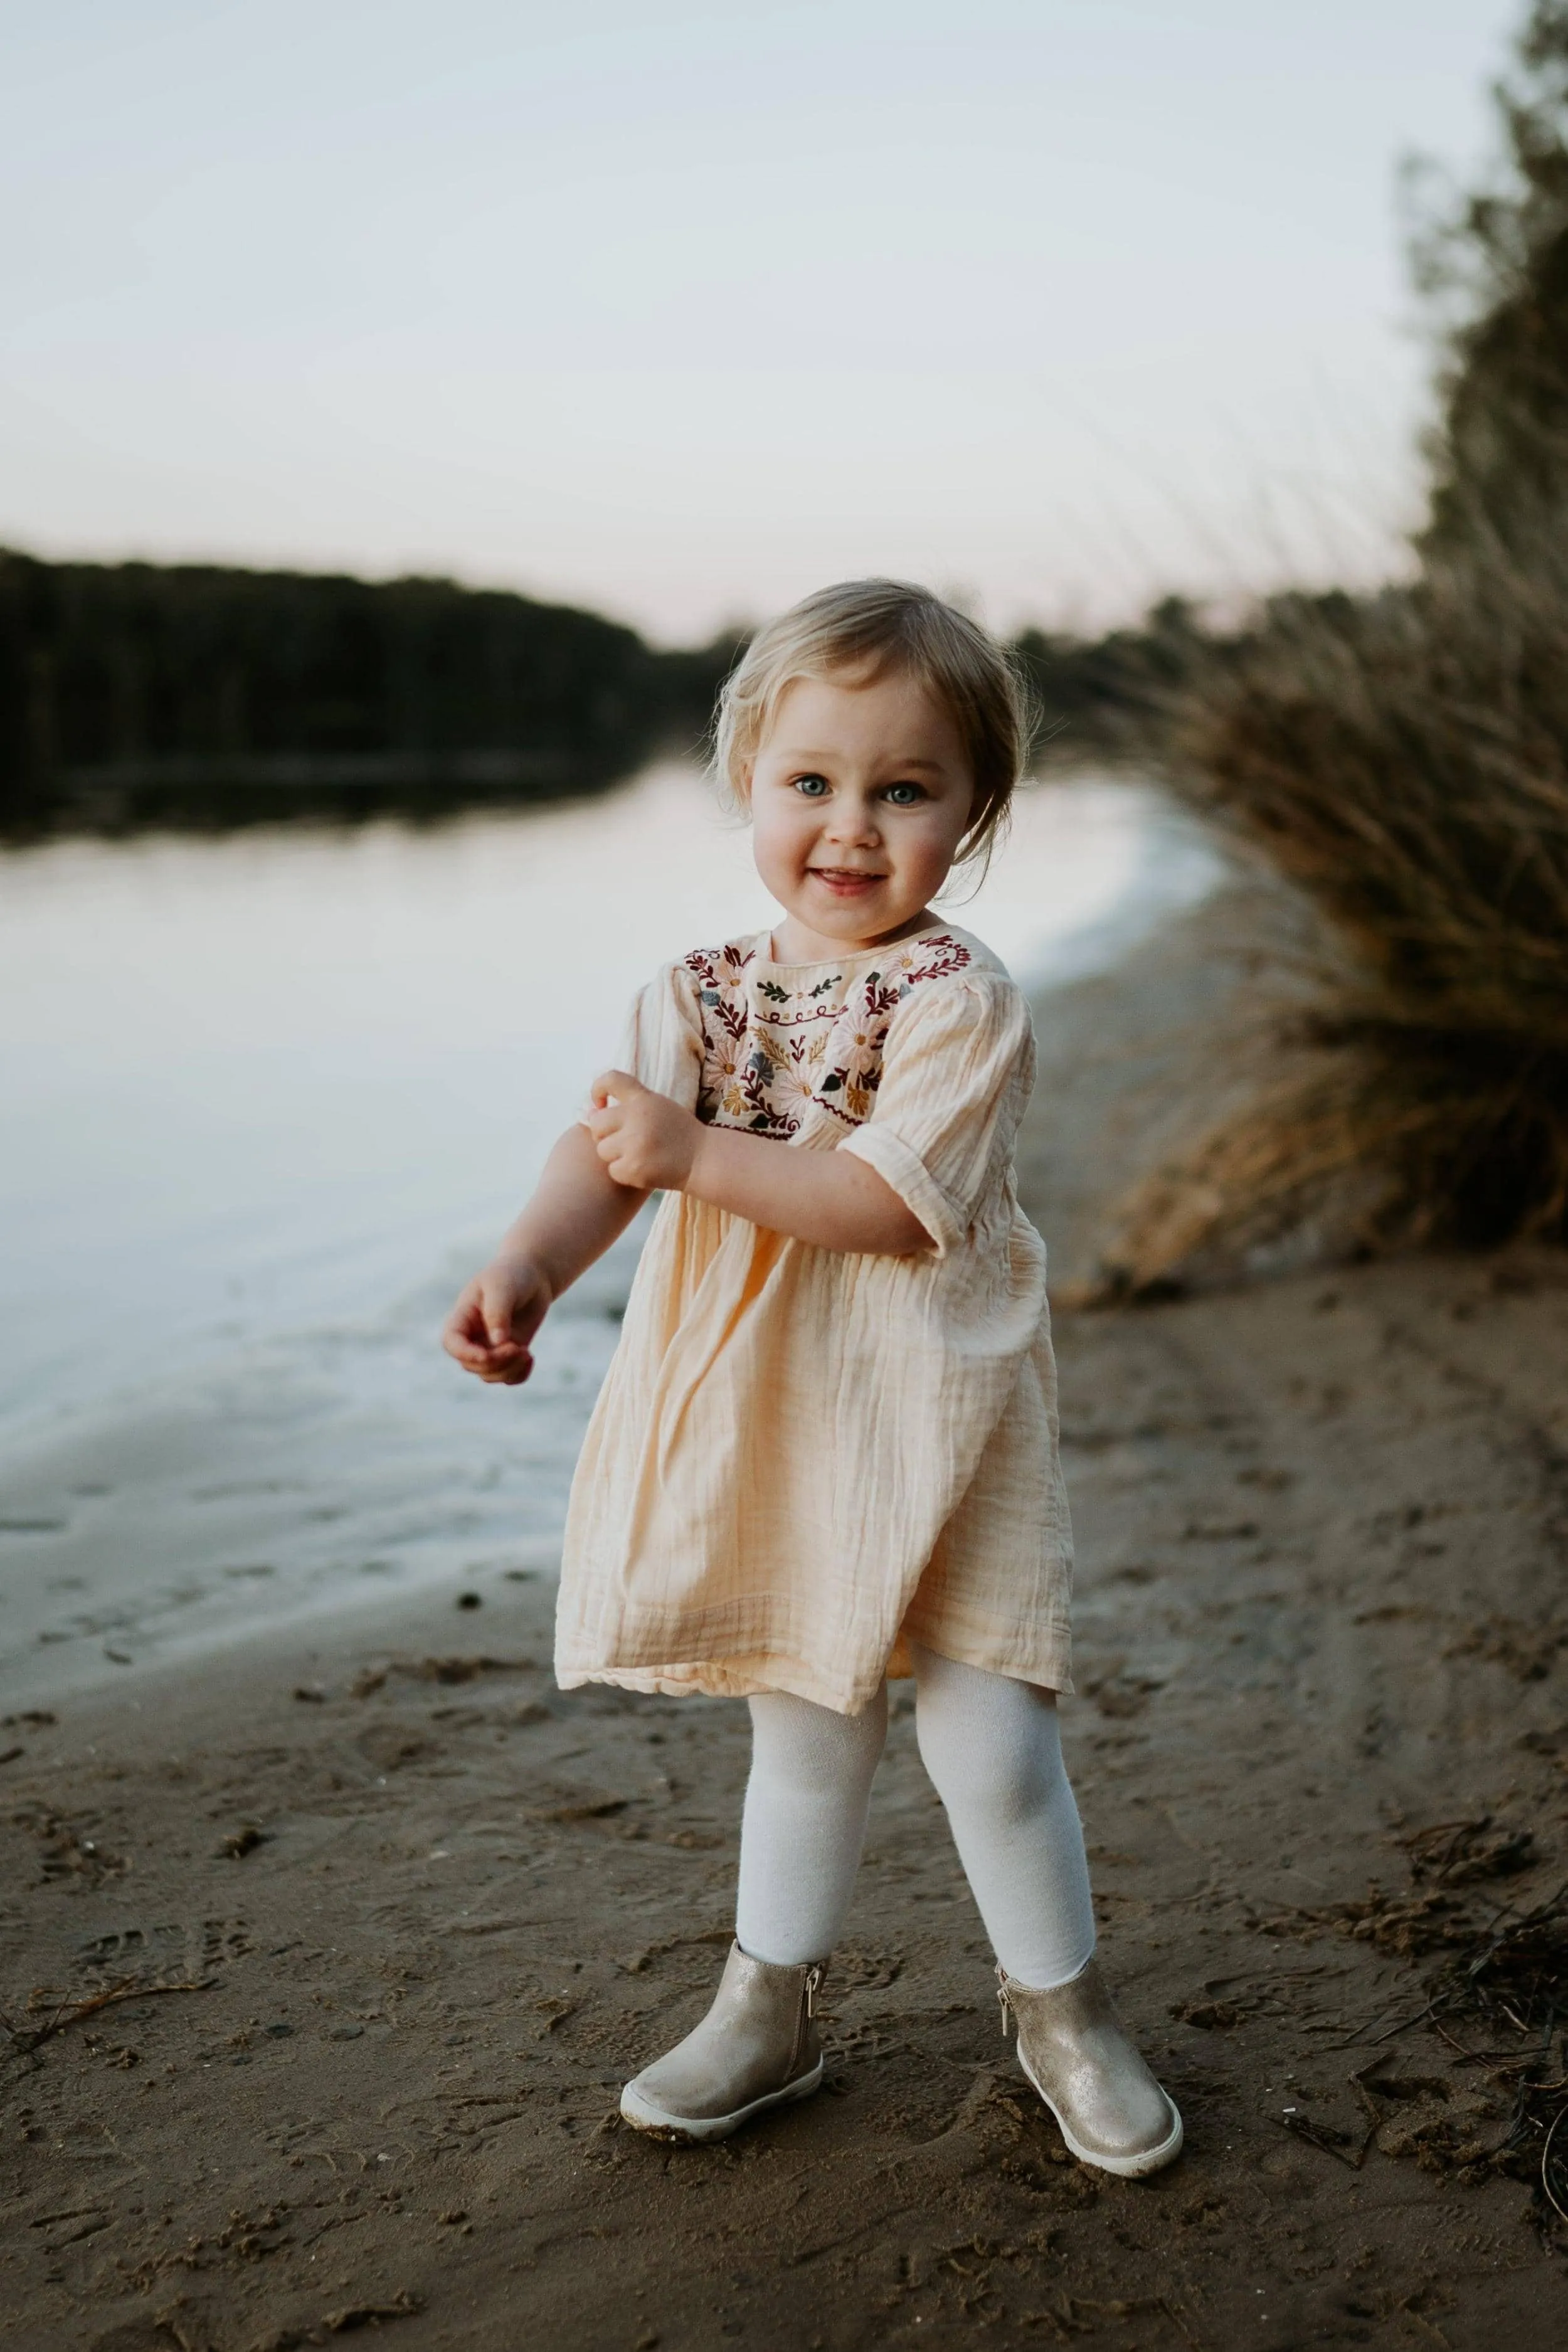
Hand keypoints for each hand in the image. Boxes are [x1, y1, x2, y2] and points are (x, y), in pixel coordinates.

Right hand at [442, 1254, 552, 1384]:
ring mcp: (489, 1347)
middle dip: (495, 1362)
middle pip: (472, 1365)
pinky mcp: (508, 1353)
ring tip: (526, 1353)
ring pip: (489, 1375)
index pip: (451, 1343)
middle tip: (518, 1347)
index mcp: (462, 1318)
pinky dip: (519, 1375)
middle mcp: (472, 1336)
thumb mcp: (502, 1286)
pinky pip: (508, 1377)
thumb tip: (499, 1342)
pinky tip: (530, 1358)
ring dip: (509, 1370)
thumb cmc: (511, 1275)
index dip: (465, 1354)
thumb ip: (497, 1313)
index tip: (486, 1356)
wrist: (532, 1276)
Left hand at [585, 1070, 699, 1190]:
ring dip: (615, 1154)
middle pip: (597, 1123)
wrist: (703, 1159)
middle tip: (623, 1139)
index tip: (600, 1102)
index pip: (611, 1080)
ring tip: (637, 1154)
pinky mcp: (634, 1168)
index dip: (598, 1088)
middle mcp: (636, 1118)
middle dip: (605, 1133)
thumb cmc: (679, 1132)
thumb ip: (630, 1105)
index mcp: (643, 1099)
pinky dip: (624, 1172)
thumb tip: (592, 1112)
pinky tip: (642, 1168)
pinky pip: (613, 1170)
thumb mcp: (659, 1106)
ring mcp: (634, 1144)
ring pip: (603, 1149)